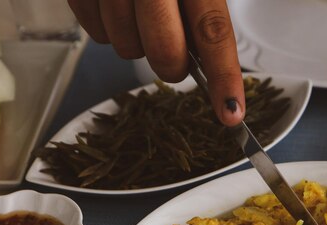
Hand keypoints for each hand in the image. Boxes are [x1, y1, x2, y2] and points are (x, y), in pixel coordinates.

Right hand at [67, 0, 244, 126]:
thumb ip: (206, 11)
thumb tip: (212, 61)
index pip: (213, 32)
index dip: (224, 77)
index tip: (231, 113)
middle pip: (165, 52)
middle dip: (171, 65)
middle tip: (173, 53)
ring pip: (126, 48)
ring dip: (136, 42)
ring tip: (138, 11)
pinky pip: (95, 35)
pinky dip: (107, 28)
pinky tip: (115, 5)